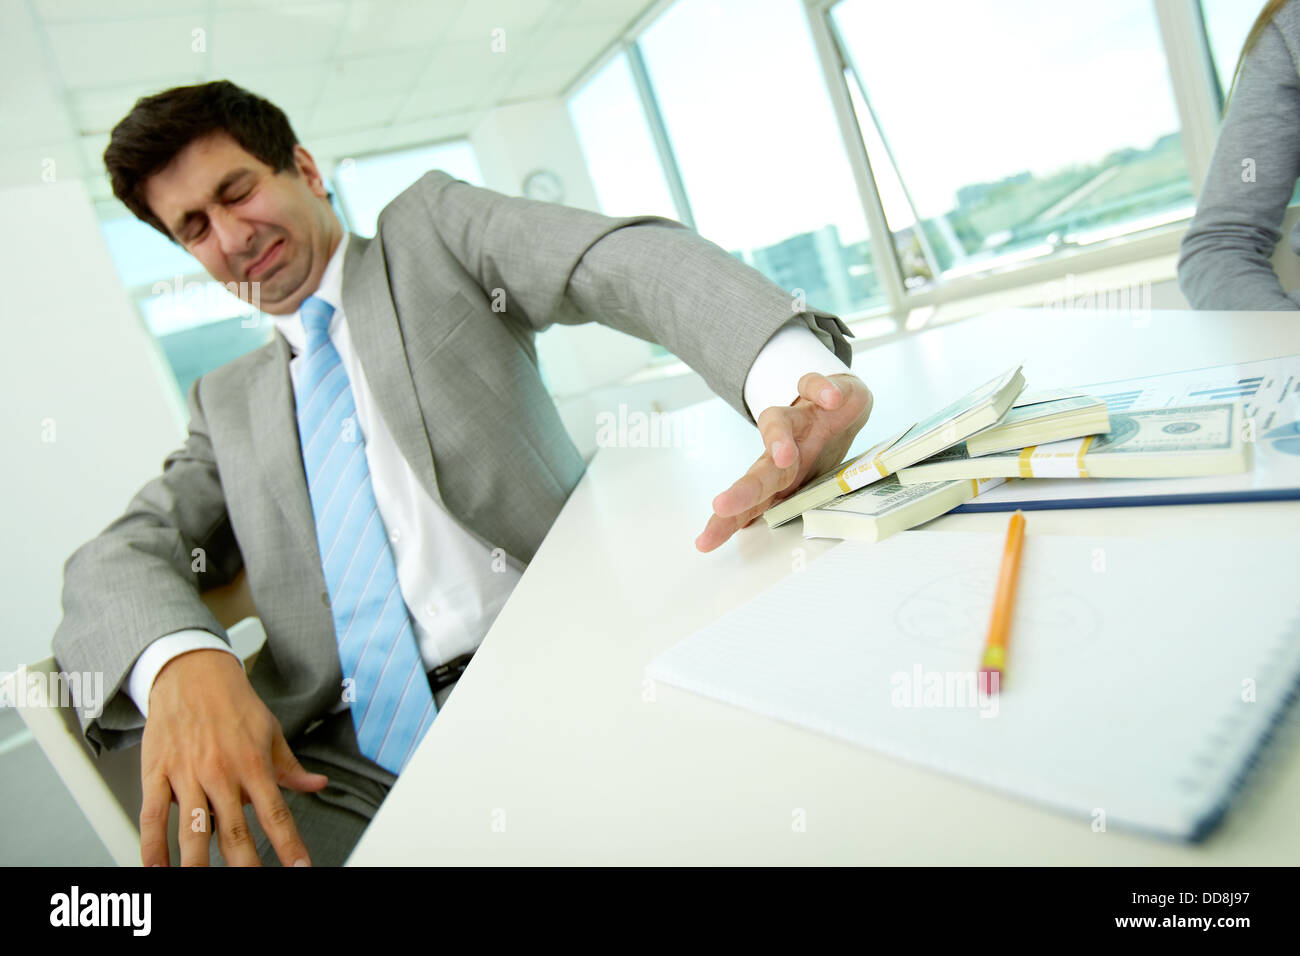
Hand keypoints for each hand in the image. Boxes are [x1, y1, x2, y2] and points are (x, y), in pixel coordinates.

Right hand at [139, 648, 328, 865]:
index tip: (299, 868)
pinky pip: (153, 815)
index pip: (276, 813)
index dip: (289, 844)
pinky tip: (157, 867)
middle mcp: (221, 773)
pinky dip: (152, 845)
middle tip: (251, 882)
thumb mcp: (271, 731)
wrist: (192, 672)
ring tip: (200, 884)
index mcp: (253, 764)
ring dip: (197, 863)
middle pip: (234, 830)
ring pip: (193, 829)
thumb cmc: (233, 702)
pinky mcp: (157, 773)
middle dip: (245, 865)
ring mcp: (187, 775)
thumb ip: (290, 767)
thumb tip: (317, 784)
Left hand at [696, 371, 872, 551]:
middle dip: (743, 491)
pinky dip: (821, 392)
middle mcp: (782, 448)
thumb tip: (746, 528)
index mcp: (780, 475)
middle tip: (721, 506)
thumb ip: (782, 500)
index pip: (750, 501)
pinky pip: (812, 386)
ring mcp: (797, 418)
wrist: (840, 404)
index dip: (728, 522)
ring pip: (776, 423)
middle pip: (760, 470)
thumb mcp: (805, 479)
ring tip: (785, 456)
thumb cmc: (817, 446)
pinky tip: (830, 400)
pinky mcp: (816, 391)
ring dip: (778, 440)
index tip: (704, 543)